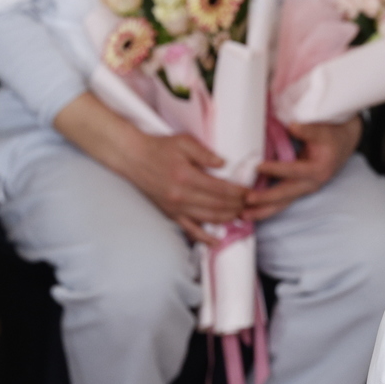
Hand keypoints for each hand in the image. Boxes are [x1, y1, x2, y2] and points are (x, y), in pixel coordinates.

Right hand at [53, 92, 248, 243]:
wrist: (132, 157)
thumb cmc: (159, 148)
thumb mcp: (183, 142)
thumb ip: (205, 153)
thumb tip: (223, 164)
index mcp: (187, 177)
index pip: (222, 189)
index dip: (240, 193)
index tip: (251, 193)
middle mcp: (182, 196)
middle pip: (219, 206)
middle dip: (239, 206)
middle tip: (252, 204)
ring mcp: (176, 207)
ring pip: (209, 218)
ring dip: (229, 218)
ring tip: (243, 215)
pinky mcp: (170, 214)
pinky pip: (190, 230)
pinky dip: (205, 237)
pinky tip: (217, 241)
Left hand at [248, 116, 362, 220]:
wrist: (343, 144)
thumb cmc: (332, 136)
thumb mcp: (323, 131)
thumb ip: (308, 130)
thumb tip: (292, 127)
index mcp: (318, 170)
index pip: (295, 171)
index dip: (277, 169)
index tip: (258, 166)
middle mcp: (312, 184)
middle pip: (287, 195)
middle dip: (266, 199)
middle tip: (247, 199)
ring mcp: (304, 189)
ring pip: (283, 203)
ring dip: (263, 210)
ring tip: (244, 215)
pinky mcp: (298, 189)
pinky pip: (281, 201)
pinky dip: (266, 207)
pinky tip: (251, 211)